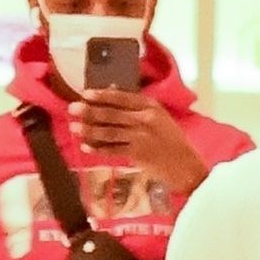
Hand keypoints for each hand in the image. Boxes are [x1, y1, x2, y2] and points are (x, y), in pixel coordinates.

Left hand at [69, 92, 207, 194]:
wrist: (186, 166)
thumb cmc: (172, 141)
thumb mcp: (159, 118)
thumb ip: (138, 108)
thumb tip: (111, 94)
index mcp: (151, 106)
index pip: (121, 97)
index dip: (101, 95)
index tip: (85, 94)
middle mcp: (145, 119)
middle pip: (111, 114)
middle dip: (89, 111)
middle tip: (72, 109)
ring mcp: (141, 136)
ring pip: (109, 132)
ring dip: (89, 130)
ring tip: (74, 128)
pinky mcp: (137, 154)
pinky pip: (112, 150)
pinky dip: (98, 149)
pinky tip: (86, 147)